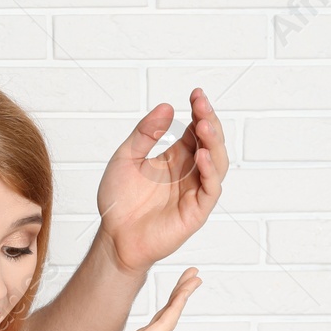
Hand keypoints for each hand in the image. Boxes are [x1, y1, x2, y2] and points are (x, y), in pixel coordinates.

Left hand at [64, 268, 200, 330]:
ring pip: (172, 314)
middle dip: (181, 295)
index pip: (157, 322)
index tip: (177, 293)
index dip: (168, 306)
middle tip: (194, 278)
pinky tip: (185, 289)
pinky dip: (178, 303)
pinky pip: (168, 319)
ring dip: (184, 294)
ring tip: (195, 277)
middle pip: (168, 315)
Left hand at [96, 88, 226, 276]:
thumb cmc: (119, 201)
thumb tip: (166, 107)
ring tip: (204, 125)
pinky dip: (210, 172)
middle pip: (210, 143)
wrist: (113, 236)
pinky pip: (210, 189)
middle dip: (209, 121)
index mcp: (176, 158)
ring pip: (216, 163)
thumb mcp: (126, 158)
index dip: (199, 112)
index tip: (195, 94)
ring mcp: (195, 191)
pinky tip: (201, 155)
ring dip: (214, 143)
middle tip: (201, 104)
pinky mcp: (196, 211)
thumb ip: (145, 134)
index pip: (196, 130)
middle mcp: (189, 172)